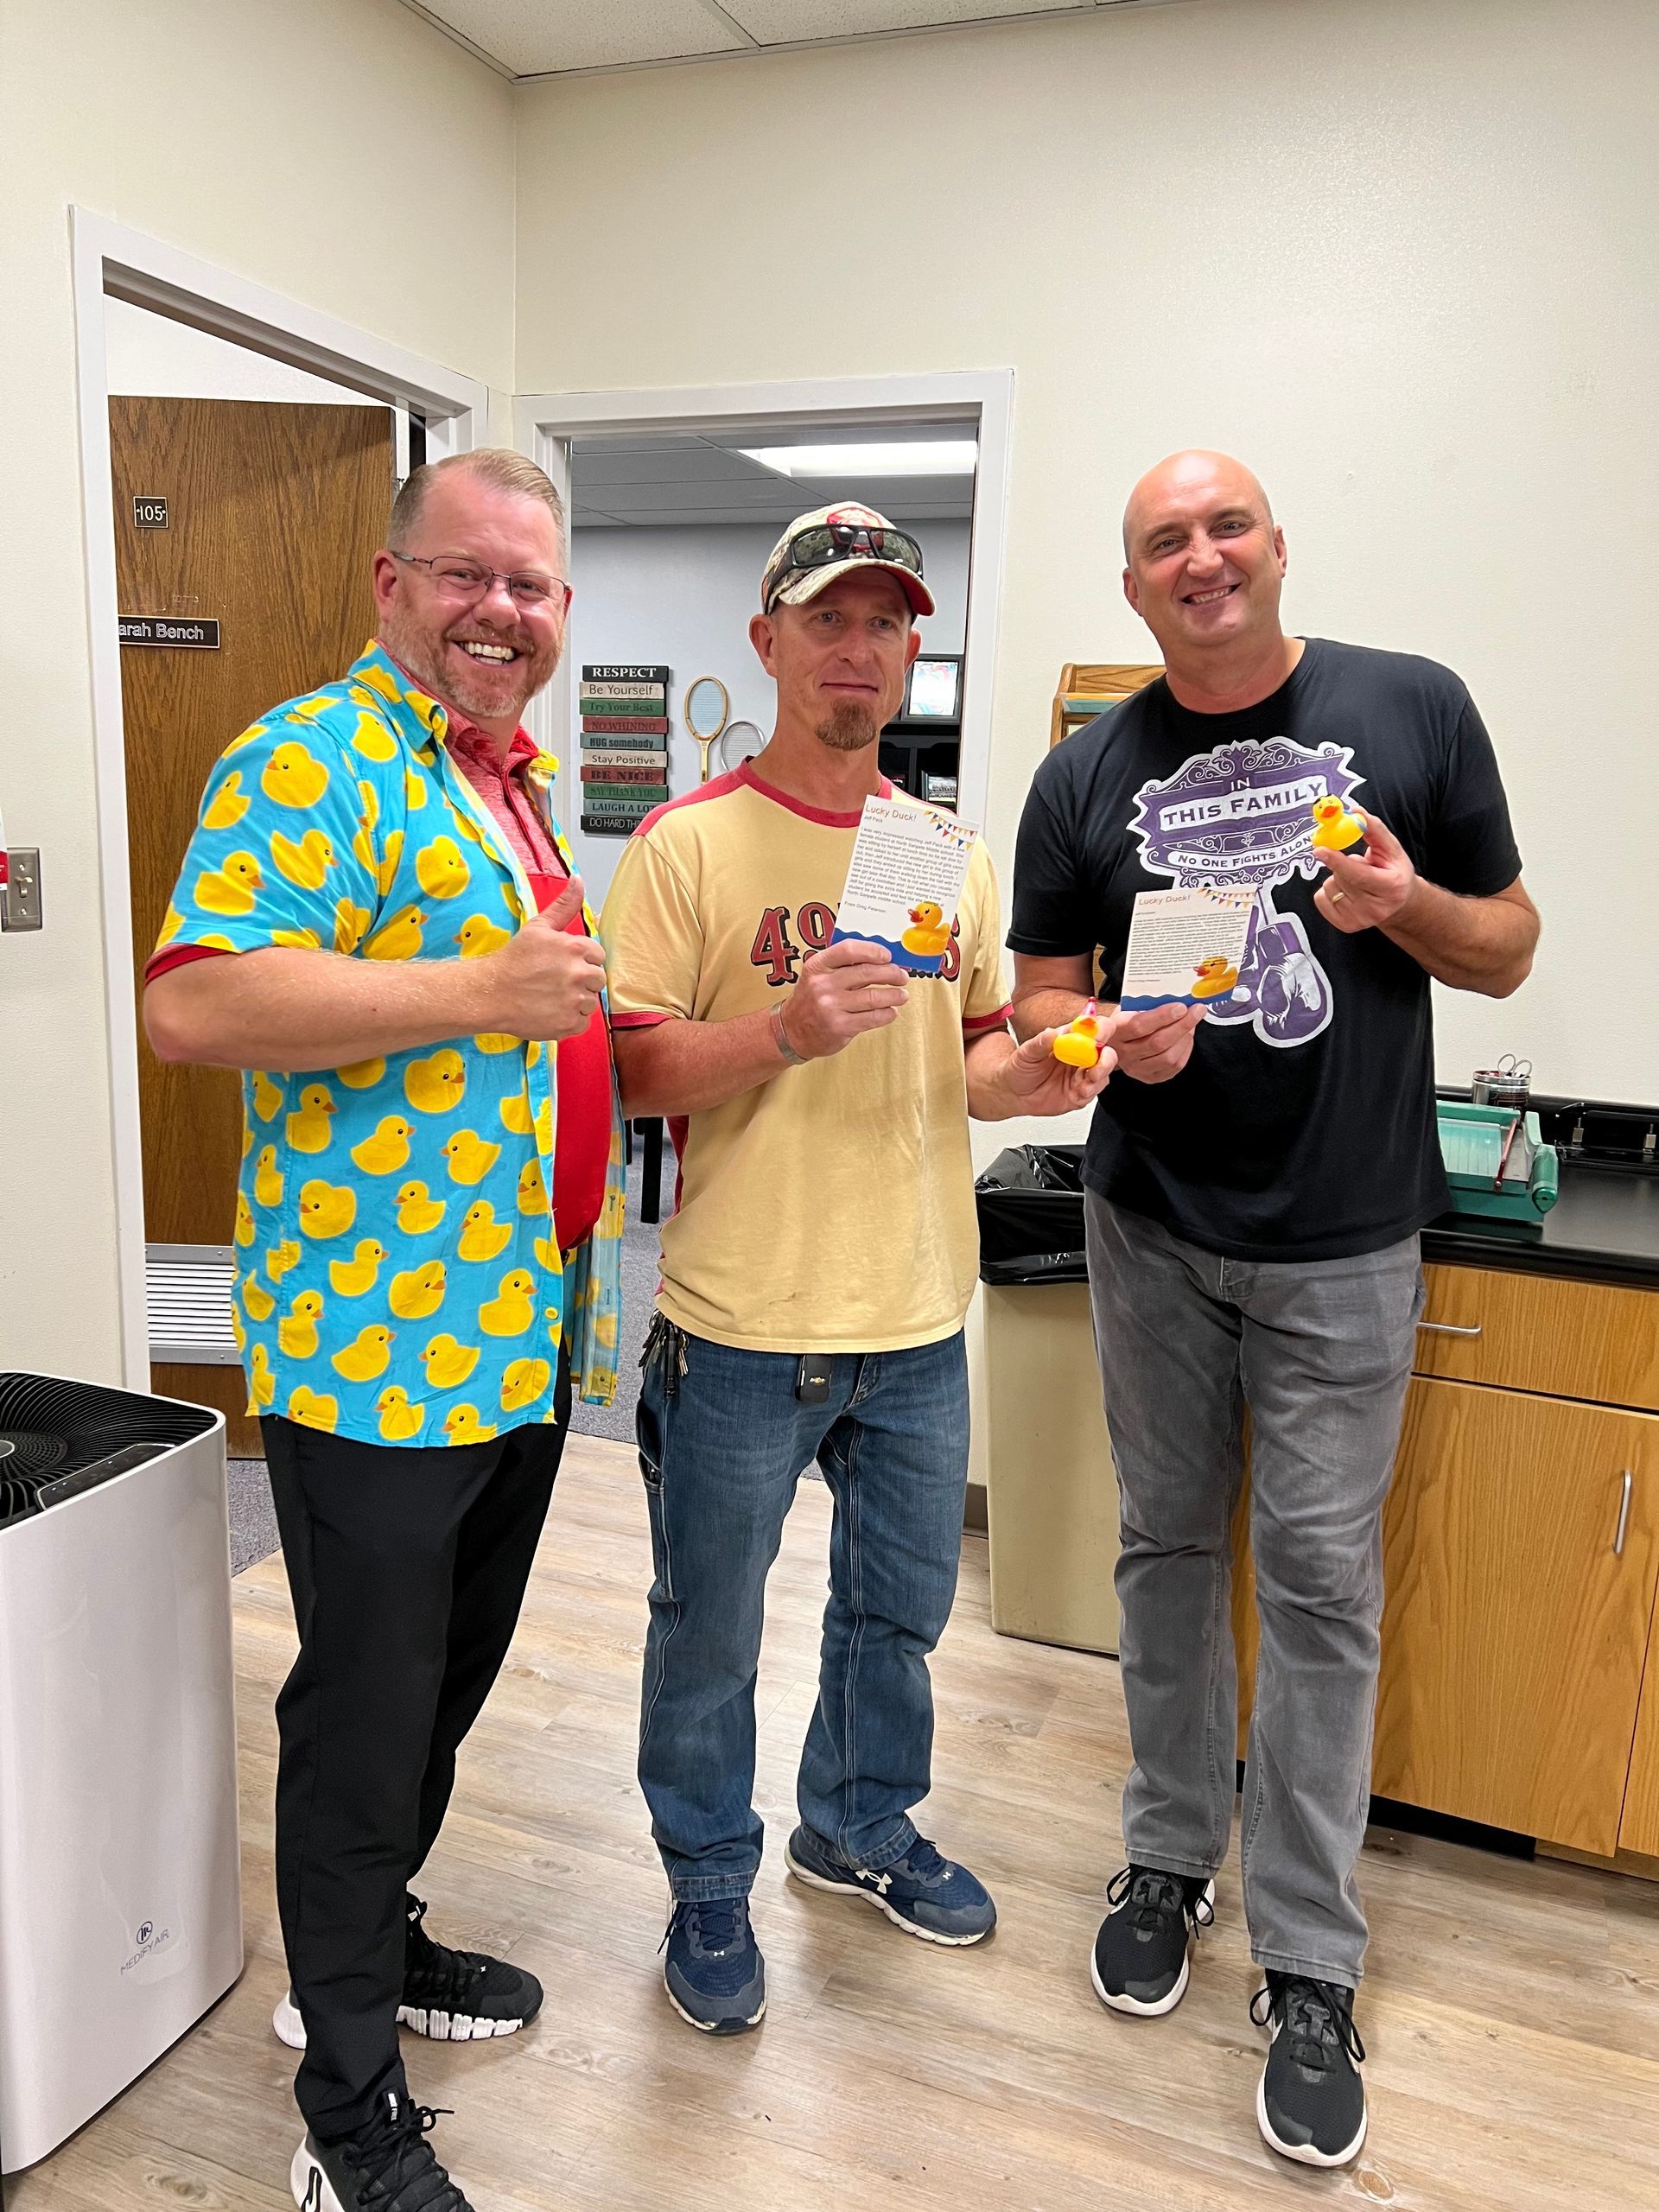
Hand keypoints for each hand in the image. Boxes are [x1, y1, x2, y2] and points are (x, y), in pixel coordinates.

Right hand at [478, 876, 606, 1040]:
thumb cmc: (514, 959)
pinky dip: (569, 1019)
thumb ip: (564, 905)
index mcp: (576, 947)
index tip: (562, 964)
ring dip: (575, 1000)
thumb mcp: (539, 927)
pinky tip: (550, 1010)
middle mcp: (578, 974)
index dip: (581, 959)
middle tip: (556, 981)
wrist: (490, 993)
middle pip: (598, 979)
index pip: (598, 955)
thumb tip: (578, 880)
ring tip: (551, 995)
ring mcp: (574, 1001)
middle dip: (581, 980)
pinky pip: (582, 1022)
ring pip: (590, 1001)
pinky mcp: (567, 1024)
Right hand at [779, 939, 908, 1059]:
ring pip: (874, 997)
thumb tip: (882, 960)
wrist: (791, 1031)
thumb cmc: (810, 1000)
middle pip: (867, 972)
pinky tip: (890, 1011)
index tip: (887, 956)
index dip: (873, 951)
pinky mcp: (840, 1026)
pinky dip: (887, 1014)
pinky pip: (873, 1018)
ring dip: (894, 995)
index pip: (849, 950)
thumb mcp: (819, 976)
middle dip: (891, 973)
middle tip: (901, 976)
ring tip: (901, 995)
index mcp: (817, 966)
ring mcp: (831, 1007)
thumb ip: (844, 966)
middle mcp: (822, 985)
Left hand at [997, 1028, 1115, 1114]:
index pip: (1095, 1028)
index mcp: (1070, 1038)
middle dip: (1106, 1059)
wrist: (1013, 1092)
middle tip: (1096, 1067)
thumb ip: (1040, 1043)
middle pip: (1107, 1052)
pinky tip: (1079, 1092)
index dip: (1101, 1030)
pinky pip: (1093, 1092)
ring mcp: (1082, 1074)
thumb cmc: (1020, 1068)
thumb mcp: (1025, 1053)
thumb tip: (1052, 1033)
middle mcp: (1080, 1055)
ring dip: (1098, 1078)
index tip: (1096, 1038)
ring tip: (1084, 1084)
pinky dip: (1090, 1092)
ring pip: (1104, 1073)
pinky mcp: (1080, 1093)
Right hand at [1111, 1001, 1204, 1082]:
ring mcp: (1136, 1069)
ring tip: (1192, 1023)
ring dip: (1186, 1037)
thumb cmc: (1127, 1021)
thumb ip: (1150, 1005)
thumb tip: (1178, 999)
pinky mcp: (1150, 1077)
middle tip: (1197, 1011)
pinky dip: (1186, 1049)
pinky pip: (1175, 1067)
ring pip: (1168, 1057)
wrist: (1117, 1042)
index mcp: (1115, 1032)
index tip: (1181, 1006)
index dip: (1163, 1016)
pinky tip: (1187, 1037)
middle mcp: (1123, 1054)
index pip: (1138, 1026)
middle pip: (1157, 1043)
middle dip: (1182, 1025)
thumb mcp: (1130, 1008)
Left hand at [1314, 809, 1417, 932]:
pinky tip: (1347, 892)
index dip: (1337, 861)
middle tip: (1358, 863)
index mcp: (1390, 887)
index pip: (1358, 874)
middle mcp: (1375, 908)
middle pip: (1341, 877)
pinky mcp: (1344, 926)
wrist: (1398, 904)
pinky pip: (1320, 899)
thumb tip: (1356, 812)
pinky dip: (1329, 891)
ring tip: (1356, 880)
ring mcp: (1359, 920)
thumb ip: (1374, 830)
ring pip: (1329, 886)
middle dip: (1342, 863)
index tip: (1320, 850)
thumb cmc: (1394, 872)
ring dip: (1337, 877)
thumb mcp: (1392, 849)